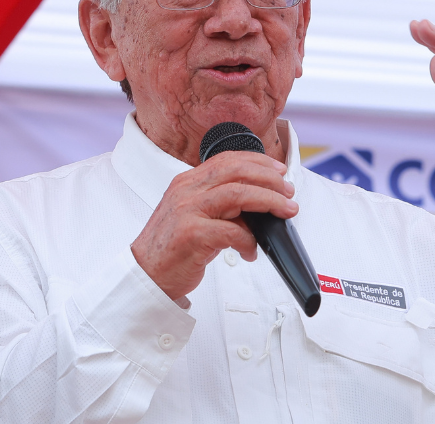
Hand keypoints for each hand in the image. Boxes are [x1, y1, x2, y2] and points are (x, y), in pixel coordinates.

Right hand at [131, 151, 297, 300]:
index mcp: (187, 182)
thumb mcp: (195, 217)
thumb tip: (259, 209)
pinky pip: (232, 231)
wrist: (146, 275)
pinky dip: (249, 240)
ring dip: (269, 201)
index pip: (227, 159)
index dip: (258, 161)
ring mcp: (187, 210)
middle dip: (270, 179)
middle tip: (288, 192)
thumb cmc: (172, 248)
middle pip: (236, 171)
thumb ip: (222, 208)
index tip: (278, 171)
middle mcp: (186, 190)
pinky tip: (251, 250)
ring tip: (285, 211)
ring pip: (238, 194)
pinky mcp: (191, 235)